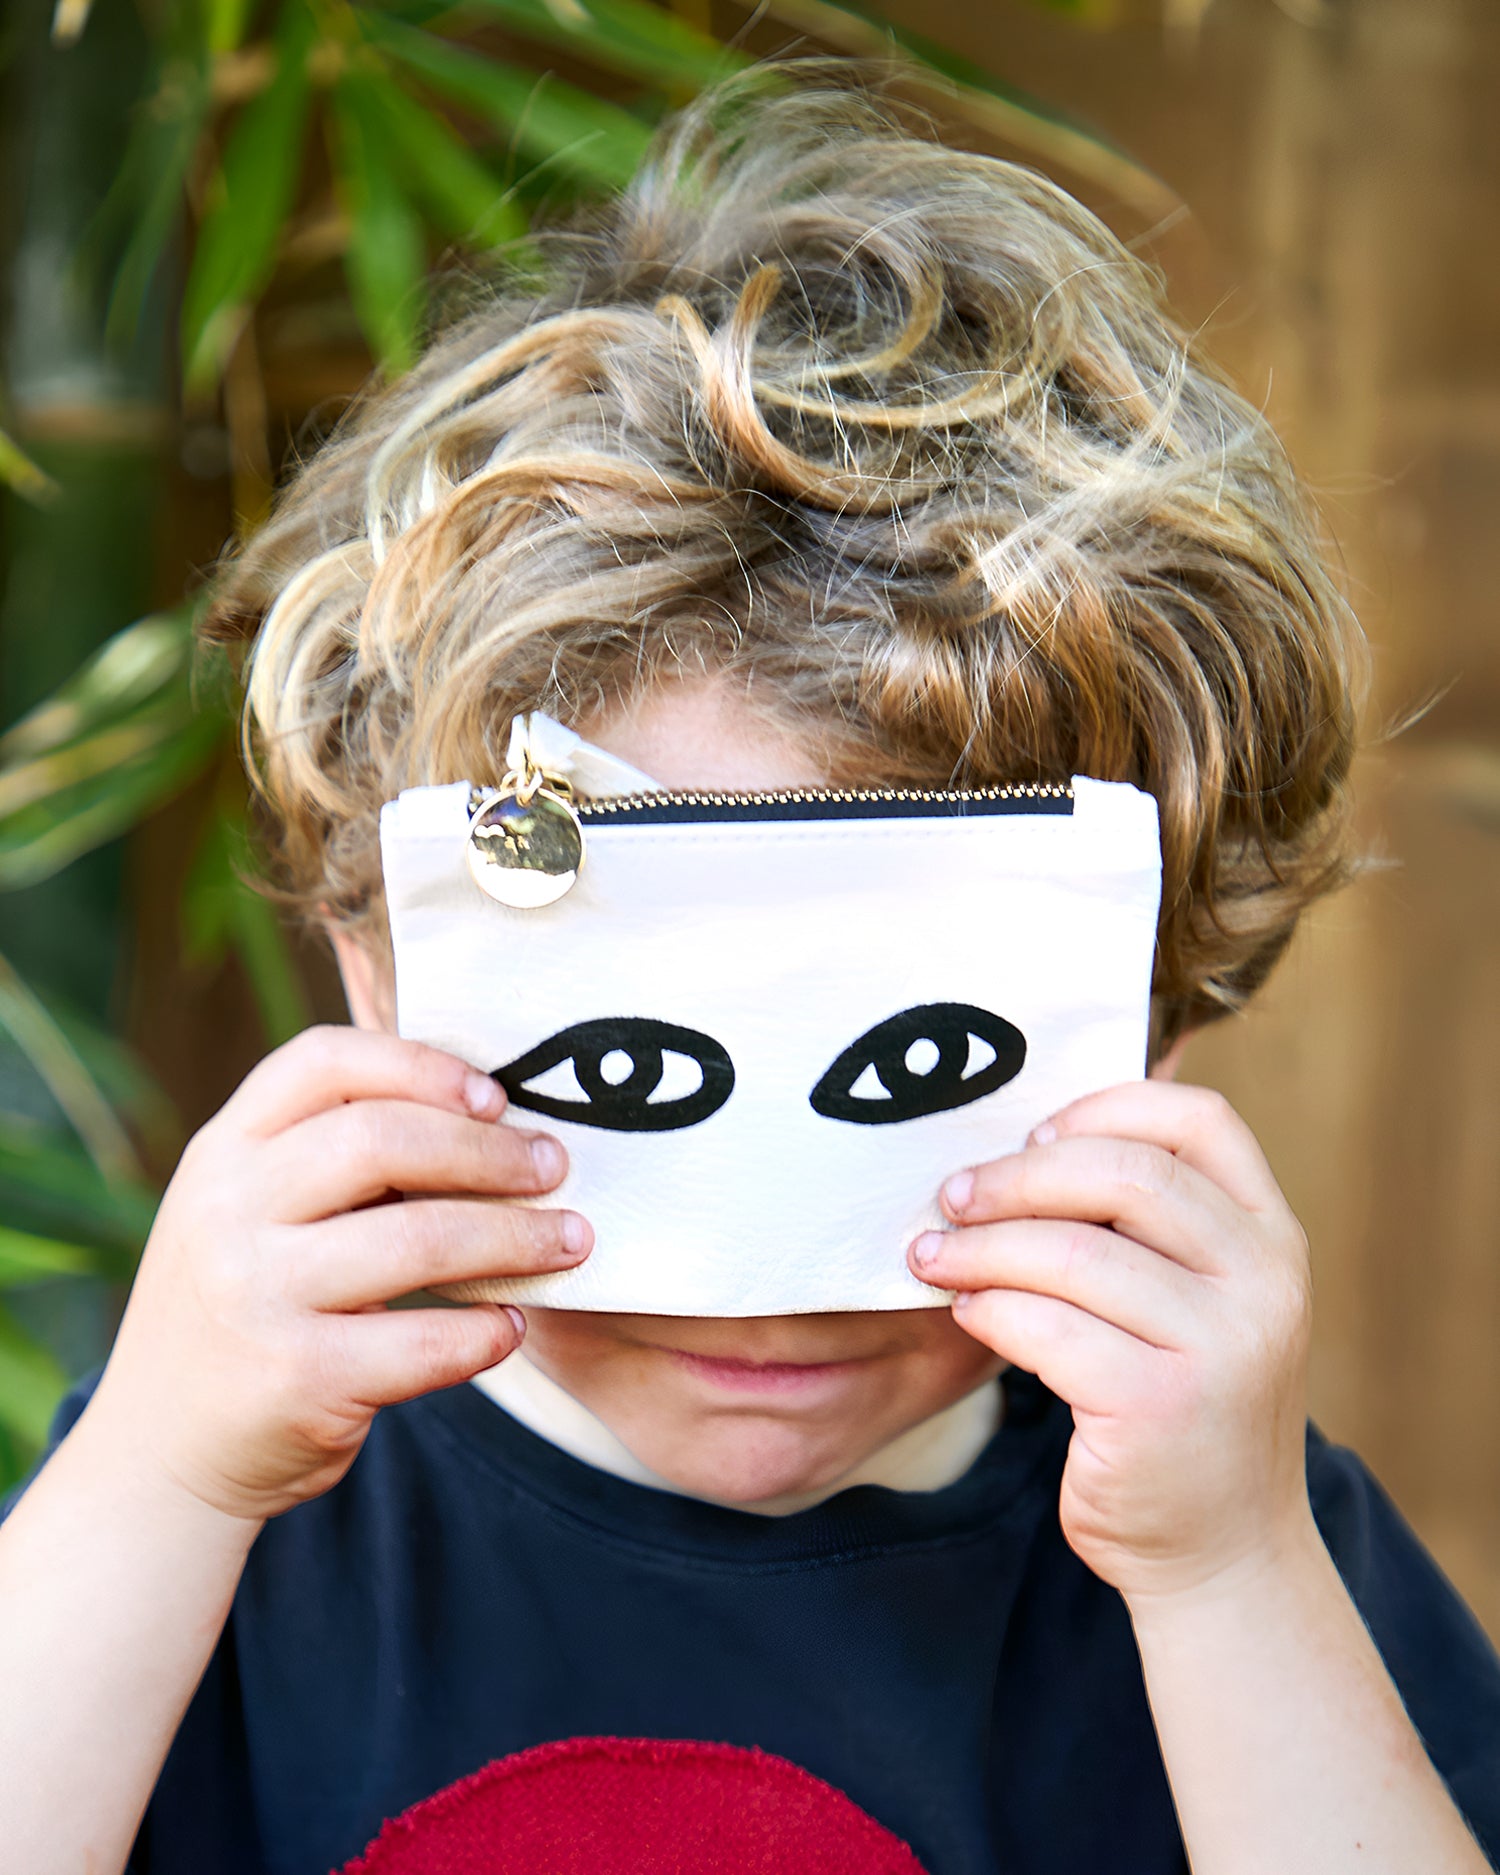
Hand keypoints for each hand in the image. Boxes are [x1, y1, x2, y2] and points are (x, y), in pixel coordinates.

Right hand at [88, 1026, 590, 1523]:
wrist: (161, 1453)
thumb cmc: (245, 1308)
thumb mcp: (249, 1212)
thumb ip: (331, 1157)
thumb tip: (489, 1114)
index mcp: (222, 1151)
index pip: (323, 1063)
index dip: (420, 1065)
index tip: (494, 1095)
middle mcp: (227, 1211)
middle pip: (384, 1139)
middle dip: (489, 1151)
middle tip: (553, 1166)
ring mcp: (256, 1294)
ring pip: (420, 1240)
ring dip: (517, 1237)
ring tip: (570, 1240)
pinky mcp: (297, 1378)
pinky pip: (426, 1341)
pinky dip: (488, 1331)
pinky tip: (514, 1325)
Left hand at [908, 1081, 1314, 1605]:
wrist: (1223, 1555)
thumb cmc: (1184, 1406)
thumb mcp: (1202, 1301)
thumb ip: (1151, 1224)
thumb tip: (1033, 1133)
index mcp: (1273, 1237)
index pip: (1199, 1121)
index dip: (1105, 1106)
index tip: (1032, 1132)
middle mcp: (1263, 1282)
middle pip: (1123, 1173)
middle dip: (1018, 1177)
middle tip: (953, 1195)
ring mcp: (1221, 1346)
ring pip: (1072, 1253)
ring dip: (981, 1246)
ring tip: (932, 1255)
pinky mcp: (1160, 1408)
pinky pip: (1046, 1328)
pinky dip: (990, 1309)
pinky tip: (965, 1310)